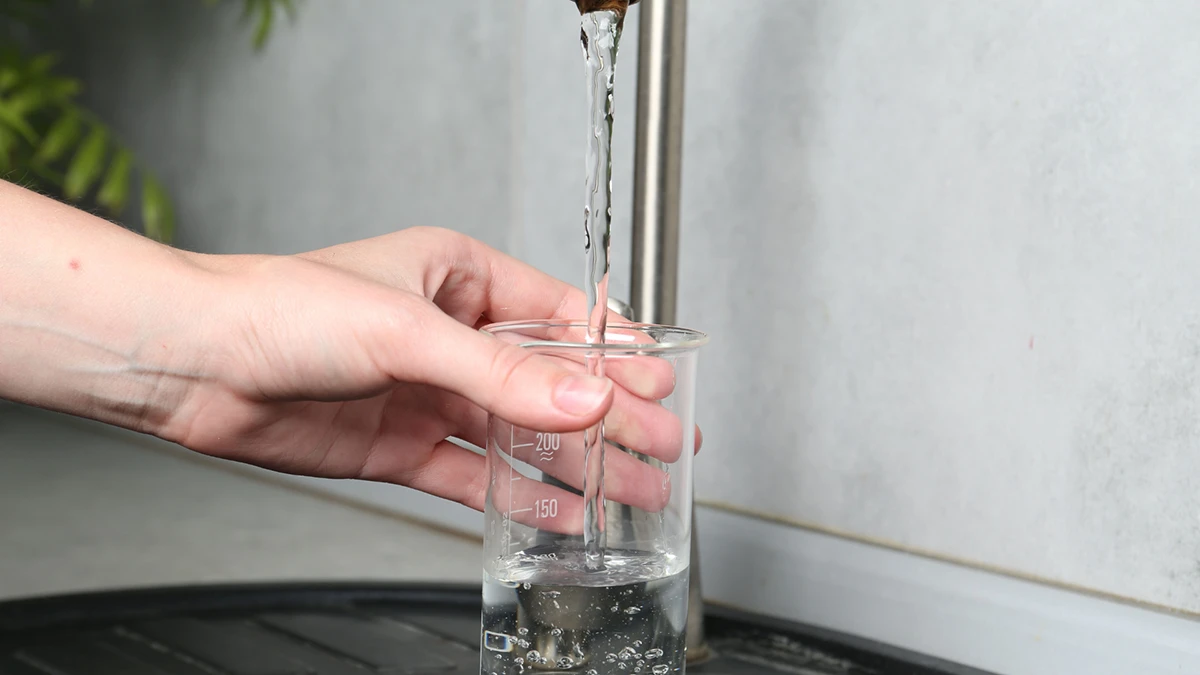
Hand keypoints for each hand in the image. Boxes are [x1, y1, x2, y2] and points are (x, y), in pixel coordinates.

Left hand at [163, 227, 696, 511]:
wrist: (196, 364)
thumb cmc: (281, 308)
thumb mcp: (408, 331)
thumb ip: (503, 373)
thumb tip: (586, 398)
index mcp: (458, 277)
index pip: (560, 316)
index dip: (615, 353)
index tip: (663, 383)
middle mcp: (449, 335)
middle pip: (549, 383)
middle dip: (610, 418)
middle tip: (665, 449)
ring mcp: (428, 393)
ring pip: (520, 435)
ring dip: (576, 465)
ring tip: (632, 494)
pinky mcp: (403, 445)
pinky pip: (476, 475)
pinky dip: (519, 496)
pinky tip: (561, 512)